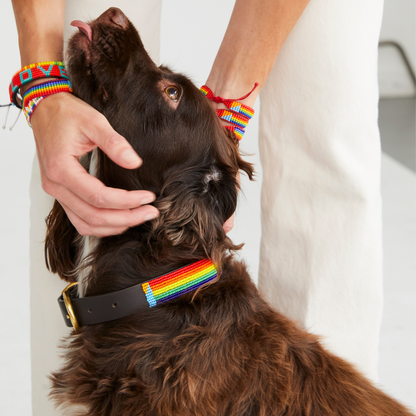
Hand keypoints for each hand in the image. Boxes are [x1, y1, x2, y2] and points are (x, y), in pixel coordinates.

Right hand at [31, 93, 158, 236]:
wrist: (46, 110)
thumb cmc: (66, 114)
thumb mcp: (94, 121)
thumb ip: (115, 143)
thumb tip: (135, 162)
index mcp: (61, 169)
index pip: (98, 196)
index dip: (127, 201)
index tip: (148, 197)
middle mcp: (56, 186)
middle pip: (93, 216)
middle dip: (126, 218)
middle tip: (150, 212)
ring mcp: (57, 192)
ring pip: (86, 224)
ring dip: (114, 225)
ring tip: (139, 217)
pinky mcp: (61, 194)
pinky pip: (80, 219)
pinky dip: (101, 225)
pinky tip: (120, 219)